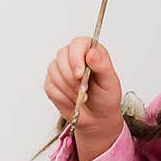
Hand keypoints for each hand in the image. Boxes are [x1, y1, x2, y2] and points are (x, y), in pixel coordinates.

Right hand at [44, 37, 124, 160]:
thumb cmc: (106, 97)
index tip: (80, 74)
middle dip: (71, 77)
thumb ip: (102, 65)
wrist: (98, 117)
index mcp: (89, 50)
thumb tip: (91, 53)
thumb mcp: (110, 82)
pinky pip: (50, 87)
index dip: (76, 57)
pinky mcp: (51, 83)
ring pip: (54, 72)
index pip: (77, 43)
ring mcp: (60, 69)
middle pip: (61, 56)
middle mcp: (73, 56)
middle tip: (83, 90)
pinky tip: (73, 100)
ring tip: (81, 97)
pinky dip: (62, 97)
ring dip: (68, 89)